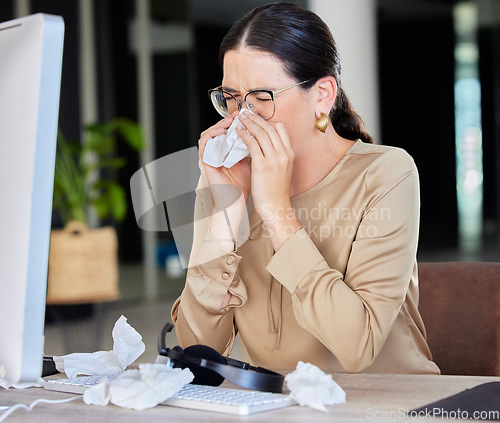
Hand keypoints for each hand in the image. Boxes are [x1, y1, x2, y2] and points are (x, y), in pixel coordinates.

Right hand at [198, 114, 250, 249]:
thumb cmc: (243, 186)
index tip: (249, 115)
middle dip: (229, 119)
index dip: (238, 121)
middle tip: (241, 114)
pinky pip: (203, 143)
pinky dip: (212, 135)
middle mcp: (217, 153)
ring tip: (231, 120)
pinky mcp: (204, 162)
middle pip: (218, 129)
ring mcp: (210, 157)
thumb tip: (266, 136)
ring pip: (209, 133)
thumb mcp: (253, 163)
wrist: (236, 202)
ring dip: (219, 124)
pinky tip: (223, 131)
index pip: (229, 131)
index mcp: (226, 152)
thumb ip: (255, 149)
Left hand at [236, 111, 301, 249]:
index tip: (257, 118)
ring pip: (261, 133)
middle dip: (256, 118)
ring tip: (240, 119)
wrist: (275, 206)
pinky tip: (237, 132)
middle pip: (270, 128)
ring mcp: (274, 159)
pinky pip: (252, 144)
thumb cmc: (275, 191)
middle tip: (245, 113)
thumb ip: (276, 155)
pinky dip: (244, 135)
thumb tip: (266, 144)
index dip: (267, 120)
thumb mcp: (282, 169)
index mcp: (289, 154)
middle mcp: (284, 154)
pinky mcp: (262, 165)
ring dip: (249, 123)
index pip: (280, 129)